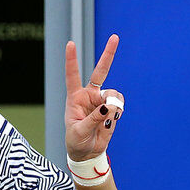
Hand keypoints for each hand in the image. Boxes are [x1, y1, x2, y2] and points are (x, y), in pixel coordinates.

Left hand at [64, 35, 125, 160]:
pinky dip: (117, 113)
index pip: (72, 75)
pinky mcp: (112, 109)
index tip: (70, 43)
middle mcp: (90, 95)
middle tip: (115, 37)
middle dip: (108, 54)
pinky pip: (119, 106)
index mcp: (75, 97)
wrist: (87, 152)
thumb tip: (109, 106)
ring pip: (114, 95)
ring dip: (114, 106)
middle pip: (101, 71)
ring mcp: (102, 101)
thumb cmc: (76, 140)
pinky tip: (111, 122)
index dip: (72, 59)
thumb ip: (94, 118)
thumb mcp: (80, 131)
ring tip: (108, 119)